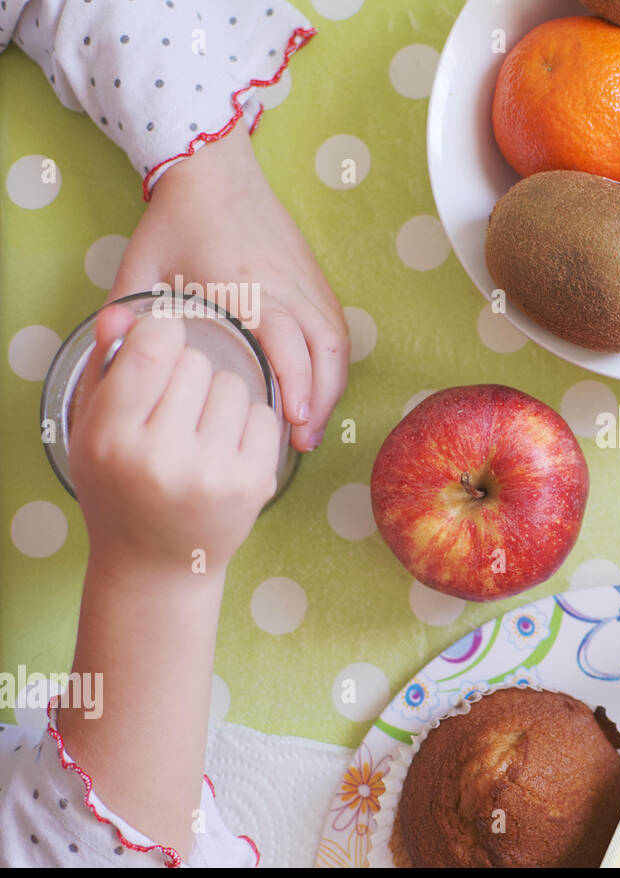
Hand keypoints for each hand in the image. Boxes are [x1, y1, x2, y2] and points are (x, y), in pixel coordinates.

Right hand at [68, 304, 280, 574]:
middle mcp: (162, 458)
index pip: (153, 350)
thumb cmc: (120, 485)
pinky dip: (247, 423)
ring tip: (198, 429)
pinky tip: (224, 447)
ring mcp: (213, 473)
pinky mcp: (254, 484)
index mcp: (112, 439)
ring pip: (234, 385)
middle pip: (196, 363)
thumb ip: (107, 366)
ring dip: (219, 396)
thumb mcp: (94, 429)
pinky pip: (264, 415)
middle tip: (173, 407)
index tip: (161, 344)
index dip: (161, 333)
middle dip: (188, 372)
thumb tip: (124, 312)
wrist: (156, 561)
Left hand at [106, 127, 348, 451]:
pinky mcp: (316, 280)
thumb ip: (126, 315)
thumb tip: (110, 363)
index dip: (293, 383)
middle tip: (302, 440)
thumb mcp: (142, 267)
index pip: (285, 338)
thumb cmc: (178, 218)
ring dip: (330, 387)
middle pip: (325, 350)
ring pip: (337, 343)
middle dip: (319, 400)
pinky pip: (336, 329)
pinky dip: (333, 365)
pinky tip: (319, 389)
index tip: (290, 421)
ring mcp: (306, 282)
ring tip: (311, 424)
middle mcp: (286, 285)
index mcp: (245, 283)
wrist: (215, 170)